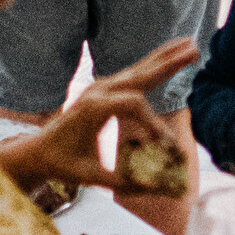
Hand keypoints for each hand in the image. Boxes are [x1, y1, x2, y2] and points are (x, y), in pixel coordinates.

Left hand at [0, 39, 196, 193]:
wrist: (39, 151)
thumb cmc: (64, 164)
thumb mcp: (93, 177)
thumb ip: (127, 184)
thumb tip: (161, 190)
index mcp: (93, 108)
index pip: (134, 105)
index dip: (154, 123)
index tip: (166, 147)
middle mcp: (97, 91)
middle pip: (139, 73)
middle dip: (168, 63)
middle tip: (194, 50)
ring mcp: (100, 87)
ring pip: (138, 69)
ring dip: (165, 57)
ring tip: (190, 44)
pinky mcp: (104, 90)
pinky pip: (133, 74)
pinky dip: (153, 64)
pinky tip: (170, 55)